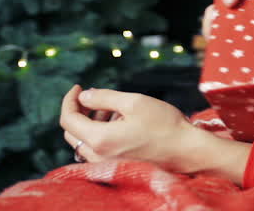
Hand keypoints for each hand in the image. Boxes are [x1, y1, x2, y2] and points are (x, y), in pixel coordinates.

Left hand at [59, 84, 198, 171]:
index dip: (70, 100)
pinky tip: (119, 121)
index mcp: (99, 139)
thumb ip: (104, 97)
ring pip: (83, 141)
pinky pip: (96, 148)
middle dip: (79, 110)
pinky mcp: (115, 166)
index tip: (79, 87)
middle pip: (72, 132)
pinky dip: (99, 132)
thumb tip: (84, 96)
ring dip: (90, 121)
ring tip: (112, 107)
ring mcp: (106, 163)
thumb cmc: (163, 124)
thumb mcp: (134, 102)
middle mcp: (97, 155)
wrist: (185, 150)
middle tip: (94, 96)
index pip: (68, 119)